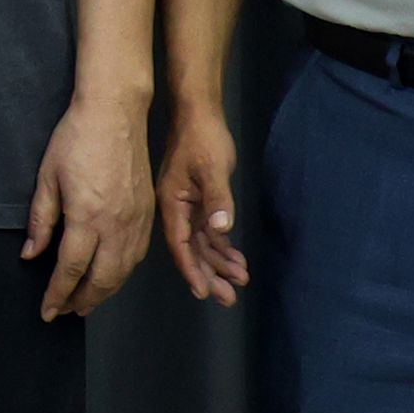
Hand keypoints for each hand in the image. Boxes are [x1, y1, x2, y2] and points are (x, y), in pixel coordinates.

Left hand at [23, 94, 156, 318]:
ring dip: (105, 292)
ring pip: (124, 272)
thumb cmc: (76, 139)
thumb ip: (41, 221)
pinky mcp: (149, 213)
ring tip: (86, 301)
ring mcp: (137, 221)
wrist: (116, 112)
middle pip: (102, 279)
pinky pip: (137, 256)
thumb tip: (31, 255)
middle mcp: (117, 226)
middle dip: (82, 301)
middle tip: (65, 311)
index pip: (71, 270)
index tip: (47, 312)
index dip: (58, 294)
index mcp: (88, 218)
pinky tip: (111, 275)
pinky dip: (123, 274)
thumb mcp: (47, 178)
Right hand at [158, 98, 247, 305]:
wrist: (199, 114)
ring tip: (240, 280)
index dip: (191, 269)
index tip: (204, 292)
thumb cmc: (203, 138)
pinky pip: (209, 231)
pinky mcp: (198, 201)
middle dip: (210, 274)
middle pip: (191, 250)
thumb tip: (221, 229)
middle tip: (229, 298)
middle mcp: (177, 209)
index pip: (180, 245)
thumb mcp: (212, 167)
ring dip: (219, 262)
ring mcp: (187, 206)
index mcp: (173, 203)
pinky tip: (236, 258)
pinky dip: (222, 246)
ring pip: (201, 243)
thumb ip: (217, 198)